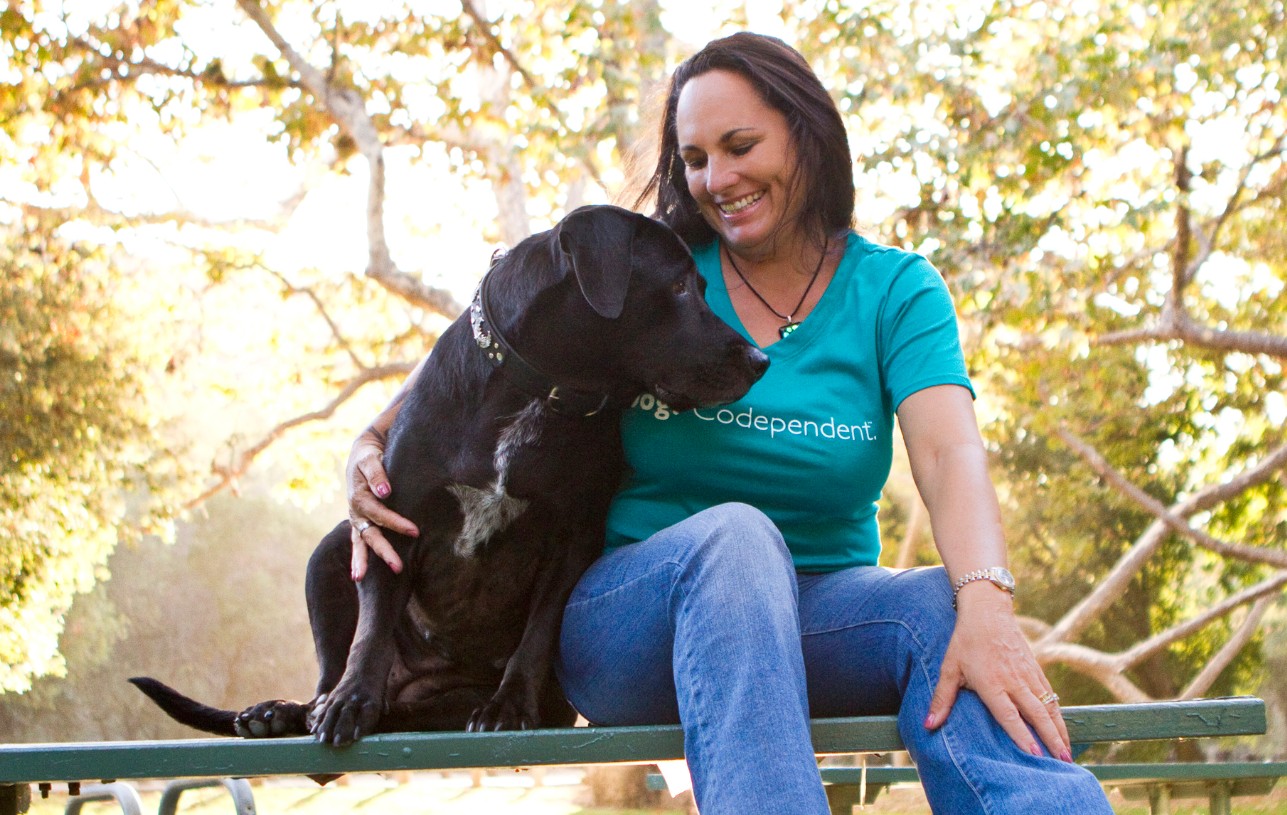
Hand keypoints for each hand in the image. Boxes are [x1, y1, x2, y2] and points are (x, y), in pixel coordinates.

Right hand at [346, 428, 418, 580]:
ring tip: (360, 579)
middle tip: (398, 567)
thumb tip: (384, 491)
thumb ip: (377, 473)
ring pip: (360, 541)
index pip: (379, 514)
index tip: (414, 531)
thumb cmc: (370, 455)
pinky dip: (359, 556)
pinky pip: (359, 540)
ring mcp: (356, 517)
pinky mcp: (360, 520)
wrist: (363, 452)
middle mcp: (355, 510)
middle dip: (383, 551)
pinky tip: (359, 575)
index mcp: (358, 496)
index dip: (395, 523)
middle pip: (369, 534)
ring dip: (363, 559)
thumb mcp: (371, 458)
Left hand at [924, 584, 1071, 761]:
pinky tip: (1062, 728)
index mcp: (992, 683)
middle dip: (1051, 740)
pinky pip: (1050, 695)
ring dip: (1060, 730)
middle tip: (1062, 763)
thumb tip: (928, 725)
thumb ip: (942, 698)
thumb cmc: (964, 641)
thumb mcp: (949, 668)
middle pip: (1037, 715)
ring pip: (1049, 706)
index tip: (1035, 756)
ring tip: (1068, 754)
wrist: (987, 611)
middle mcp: (1014, 680)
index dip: (1022, 736)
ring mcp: (1028, 674)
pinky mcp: (1036, 668)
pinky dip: (1058, 714)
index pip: (1009, 715)